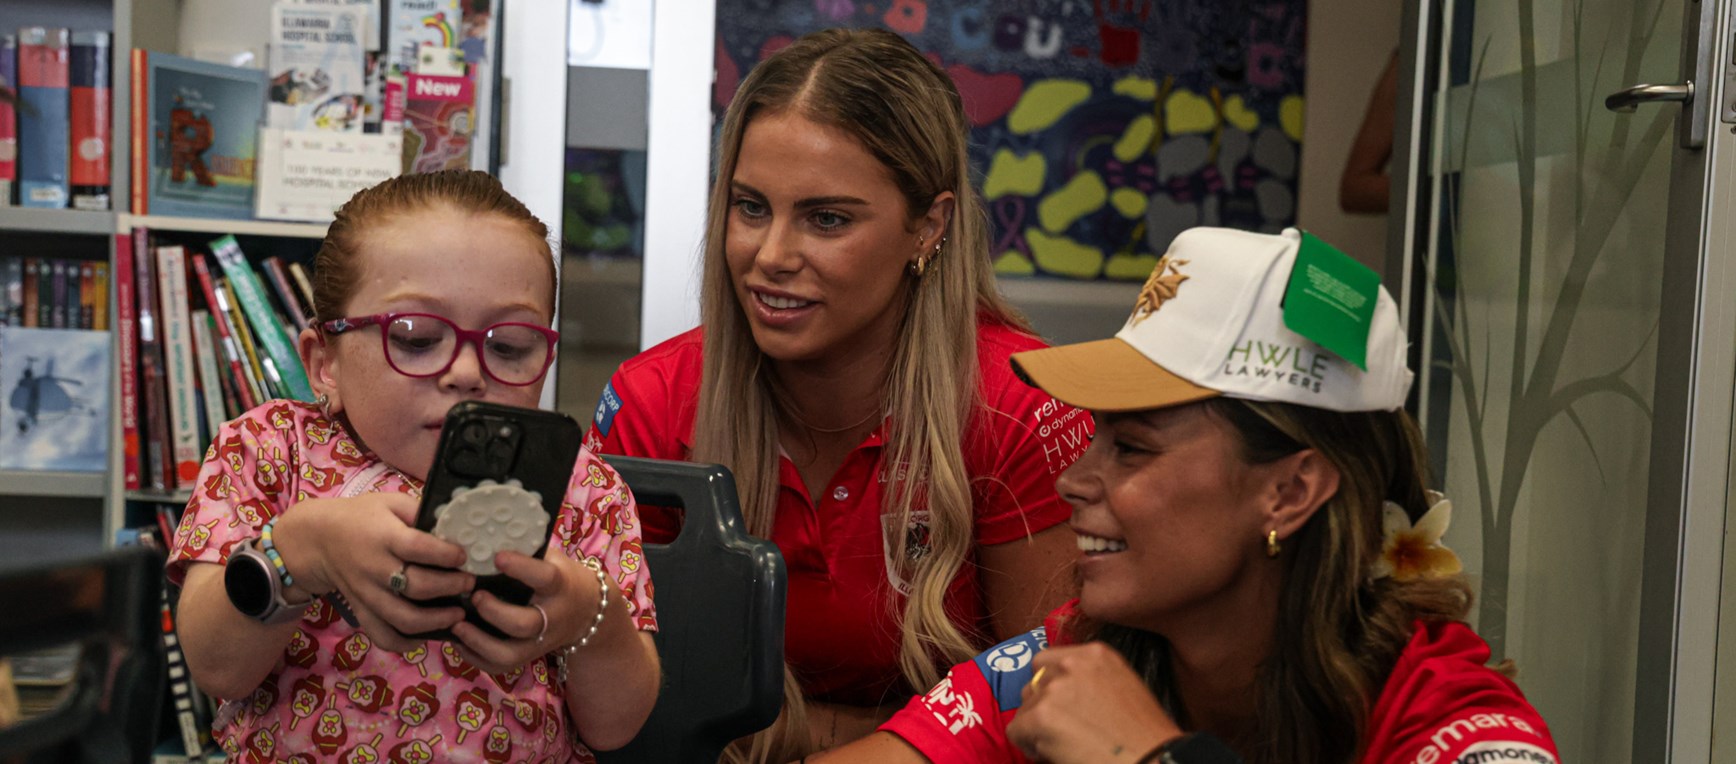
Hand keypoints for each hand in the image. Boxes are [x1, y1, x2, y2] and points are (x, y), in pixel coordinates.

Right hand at [272, 493, 473, 652]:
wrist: (318, 539)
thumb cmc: (362, 517)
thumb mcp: (390, 502)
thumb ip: (421, 513)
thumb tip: (458, 526)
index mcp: (383, 536)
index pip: (416, 547)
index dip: (445, 554)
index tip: (464, 556)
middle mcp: (374, 567)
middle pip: (415, 586)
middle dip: (449, 587)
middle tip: (469, 584)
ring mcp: (367, 594)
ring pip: (402, 618)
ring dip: (436, 621)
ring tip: (458, 614)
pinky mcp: (361, 610)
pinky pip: (381, 635)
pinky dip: (404, 643)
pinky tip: (426, 638)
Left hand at [448, 550, 605, 675]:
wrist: (587, 612)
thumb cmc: (561, 577)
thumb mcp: (552, 559)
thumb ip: (526, 551)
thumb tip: (483, 536)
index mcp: (561, 586)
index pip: (545, 578)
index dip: (521, 568)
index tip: (497, 556)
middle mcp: (553, 618)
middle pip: (524, 624)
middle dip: (494, 612)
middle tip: (474, 596)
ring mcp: (540, 643)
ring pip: (509, 654)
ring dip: (478, 641)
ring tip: (457, 625)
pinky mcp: (528, 657)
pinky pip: (500, 666)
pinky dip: (475, 657)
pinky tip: (459, 641)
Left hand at [1006, 643, 1182, 762]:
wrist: (1152, 760)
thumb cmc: (1144, 735)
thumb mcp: (1122, 686)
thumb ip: (1088, 679)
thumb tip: (1055, 690)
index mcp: (1095, 653)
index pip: (1047, 661)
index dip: (1052, 688)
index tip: (1067, 709)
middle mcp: (1071, 664)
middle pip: (1033, 683)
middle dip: (1043, 707)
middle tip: (1067, 731)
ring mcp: (1054, 689)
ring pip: (1024, 708)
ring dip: (1037, 728)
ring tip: (1066, 744)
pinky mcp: (1041, 716)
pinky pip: (1016, 732)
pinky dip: (1030, 746)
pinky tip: (1057, 754)